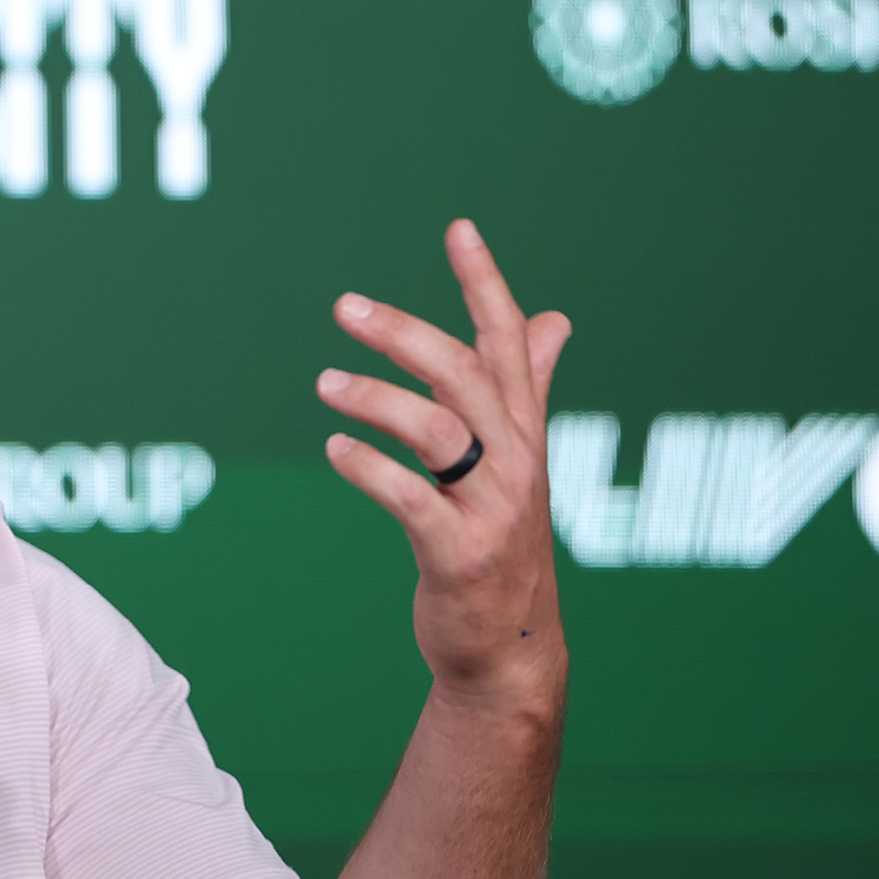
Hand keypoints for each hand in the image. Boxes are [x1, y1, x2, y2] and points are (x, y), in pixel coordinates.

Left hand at [316, 219, 571, 697]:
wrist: (510, 651)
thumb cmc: (502, 544)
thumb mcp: (520, 462)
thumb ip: (529, 386)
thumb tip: (554, 317)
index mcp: (526, 433)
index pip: (509, 341)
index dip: (484, 283)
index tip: (458, 227)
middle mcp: (518, 463)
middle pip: (465, 375)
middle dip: (406, 332)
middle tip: (345, 306)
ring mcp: (492, 511)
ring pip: (439, 430)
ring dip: (376, 398)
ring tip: (323, 383)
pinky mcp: (459, 555)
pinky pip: (412, 499)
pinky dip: (370, 469)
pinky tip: (336, 451)